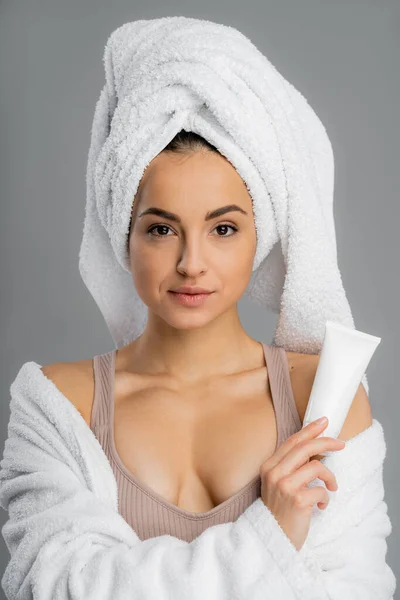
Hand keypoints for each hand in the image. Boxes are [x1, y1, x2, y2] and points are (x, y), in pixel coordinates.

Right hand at [260, 417, 344, 550]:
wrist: (272, 539)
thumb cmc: (280, 511)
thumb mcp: (279, 484)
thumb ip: (291, 467)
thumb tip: (315, 450)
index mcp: (269, 466)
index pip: (292, 441)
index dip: (309, 430)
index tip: (323, 422)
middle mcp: (274, 473)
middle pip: (305, 448)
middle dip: (326, 442)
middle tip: (340, 444)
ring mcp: (285, 486)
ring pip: (316, 467)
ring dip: (329, 477)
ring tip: (331, 488)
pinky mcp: (297, 500)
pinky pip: (321, 490)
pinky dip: (326, 497)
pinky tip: (321, 506)